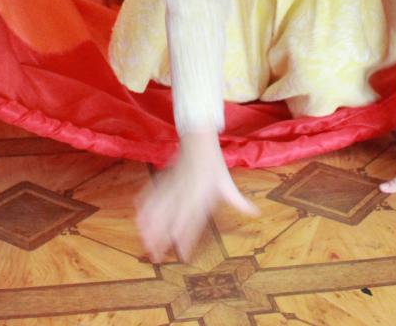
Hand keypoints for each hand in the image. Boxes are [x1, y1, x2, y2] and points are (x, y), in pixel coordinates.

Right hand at [136, 131, 257, 261]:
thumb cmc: (215, 165)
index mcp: (201, 197)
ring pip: (157, 209)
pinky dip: (144, 206)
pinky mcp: (163, 180)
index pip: (192, 222)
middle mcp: (184, 194)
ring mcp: (172, 187)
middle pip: (170, 220)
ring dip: (149, 226)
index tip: (182, 254)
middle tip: (156, 255)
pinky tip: (139, 218)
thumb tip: (256, 213)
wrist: (199, 141)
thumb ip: (239, 202)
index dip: (186, 239)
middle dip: (161, 238)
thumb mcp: (228, 184)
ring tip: (144, 241)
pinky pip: (151, 195)